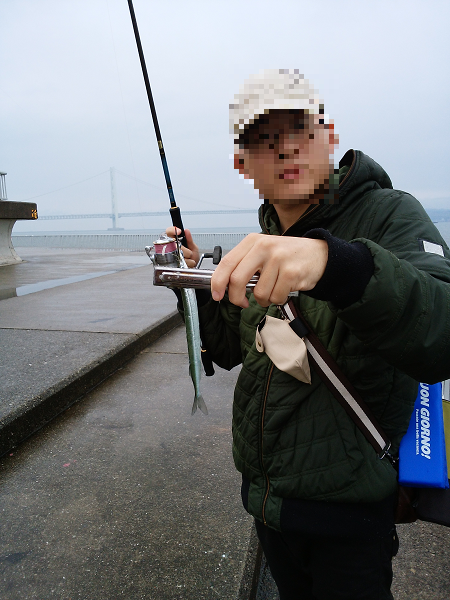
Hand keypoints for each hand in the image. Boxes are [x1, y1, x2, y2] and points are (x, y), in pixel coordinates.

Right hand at [165, 226, 199, 267]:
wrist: (193, 269)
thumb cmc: (192, 258)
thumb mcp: (193, 247)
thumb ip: (189, 239)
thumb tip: (186, 231)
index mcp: (174, 241)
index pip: (168, 232)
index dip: (173, 230)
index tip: (179, 231)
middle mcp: (170, 248)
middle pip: (174, 244)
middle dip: (185, 249)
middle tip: (189, 252)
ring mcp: (170, 256)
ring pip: (178, 252)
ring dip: (187, 256)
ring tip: (188, 258)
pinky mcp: (172, 264)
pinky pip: (181, 261)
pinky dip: (188, 262)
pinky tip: (187, 262)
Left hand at [210, 233, 327, 307]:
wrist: (319, 254)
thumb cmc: (287, 255)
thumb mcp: (263, 252)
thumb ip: (244, 265)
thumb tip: (224, 286)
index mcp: (253, 241)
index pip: (226, 263)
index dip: (218, 283)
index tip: (217, 295)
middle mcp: (264, 247)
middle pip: (237, 280)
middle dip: (236, 297)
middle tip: (241, 302)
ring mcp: (278, 259)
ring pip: (259, 293)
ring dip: (264, 299)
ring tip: (274, 287)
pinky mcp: (291, 272)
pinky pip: (275, 297)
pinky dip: (278, 299)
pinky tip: (284, 288)